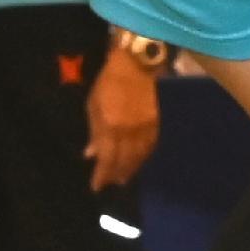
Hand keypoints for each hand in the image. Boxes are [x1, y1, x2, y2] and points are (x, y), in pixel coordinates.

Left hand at [83, 47, 162, 189]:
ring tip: (125, 177)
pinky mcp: (158, 124)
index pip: (106, 158)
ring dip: (132, 168)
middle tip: (113, 183)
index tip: (97, 187)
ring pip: (140, 156)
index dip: (102, 174)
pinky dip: (143, 157)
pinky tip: (139, 160)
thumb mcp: (94, 103)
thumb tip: (90, 153)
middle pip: (124, 161)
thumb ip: (94, 130)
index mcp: (112, 126)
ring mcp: (147, 129)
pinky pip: (150, 147)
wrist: (140, 63)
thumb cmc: (111, 80)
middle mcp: (130, 132)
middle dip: (117, 174)